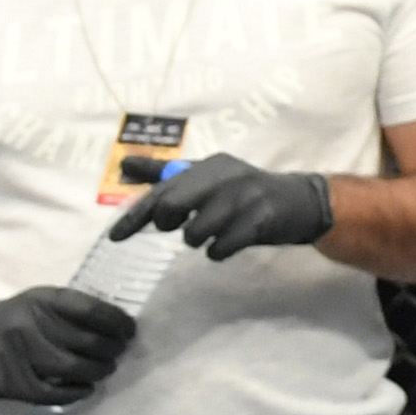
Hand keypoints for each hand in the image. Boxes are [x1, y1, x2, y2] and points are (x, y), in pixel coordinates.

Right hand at [0, 290, 136, 405]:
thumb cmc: (13, 319)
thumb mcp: (38, 302)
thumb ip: (70, 310)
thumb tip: (118, 325)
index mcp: (42, 300)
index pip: (91, 309)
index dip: (117, 322)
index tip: (130, 331)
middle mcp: (29, 324)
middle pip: (86, 341)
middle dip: (112, 349)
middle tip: (119, 352)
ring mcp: (18, 353)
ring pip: (72, 367)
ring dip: (97, 371)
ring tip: (105, 369)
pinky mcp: (8, 380)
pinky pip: (50, 393)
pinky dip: (75, 393)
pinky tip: (86, 389)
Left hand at [112, 154, 336, 260]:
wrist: (300, 202)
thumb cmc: (245, 192)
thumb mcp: (208, 177)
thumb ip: (167, 175)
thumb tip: (124, 165)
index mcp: (210, 164)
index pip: (162, 190)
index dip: (135, 215)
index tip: (114, 238)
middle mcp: (226, 175)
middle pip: (173, 206)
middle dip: (170, 224)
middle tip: (181, 226)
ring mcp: (246, 196)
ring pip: (196, 231)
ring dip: (199, 239)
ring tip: (213, 233)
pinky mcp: (262, 219)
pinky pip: (222, 246)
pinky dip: (219, 251)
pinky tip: (228, 243)